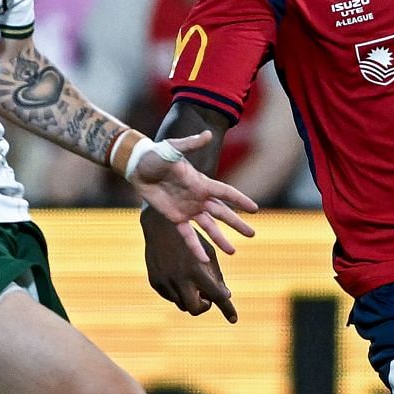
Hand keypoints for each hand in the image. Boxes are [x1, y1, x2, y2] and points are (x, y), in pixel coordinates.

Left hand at [129, 129, 258, 258]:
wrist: (139, 167)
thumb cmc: (156, 155)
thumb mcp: (173, 148)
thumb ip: (190, 144)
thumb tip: (207, 134)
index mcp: (202, 183)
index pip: (226, 193)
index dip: (240, 200)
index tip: (254, 209)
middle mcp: (199, 197)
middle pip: (222, 213)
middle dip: (237, 224)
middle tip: (252, 234)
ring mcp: (188, 209)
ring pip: (209, 227)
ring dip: (220, 239)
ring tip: (233, 251)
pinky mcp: (175, 217)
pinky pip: (187, 235)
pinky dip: (195, 247)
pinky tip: (203, 259)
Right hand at [141, 205, 238, 322]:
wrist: (159, 224)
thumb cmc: (191, 238)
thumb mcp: (209, 253)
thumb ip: (217, 277)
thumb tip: (226, 296)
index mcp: (196, 270)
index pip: (217, 296)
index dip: (227, 309)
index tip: (234, 319)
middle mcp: (180, 279)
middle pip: (195, 309)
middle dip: (203, 306)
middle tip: (206, 296)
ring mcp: (165, 282)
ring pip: (182, 304)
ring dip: (190, 297)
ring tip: (191, 280)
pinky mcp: (155, 281)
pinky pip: (170, 296)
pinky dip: (177, 291)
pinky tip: (177, 274)